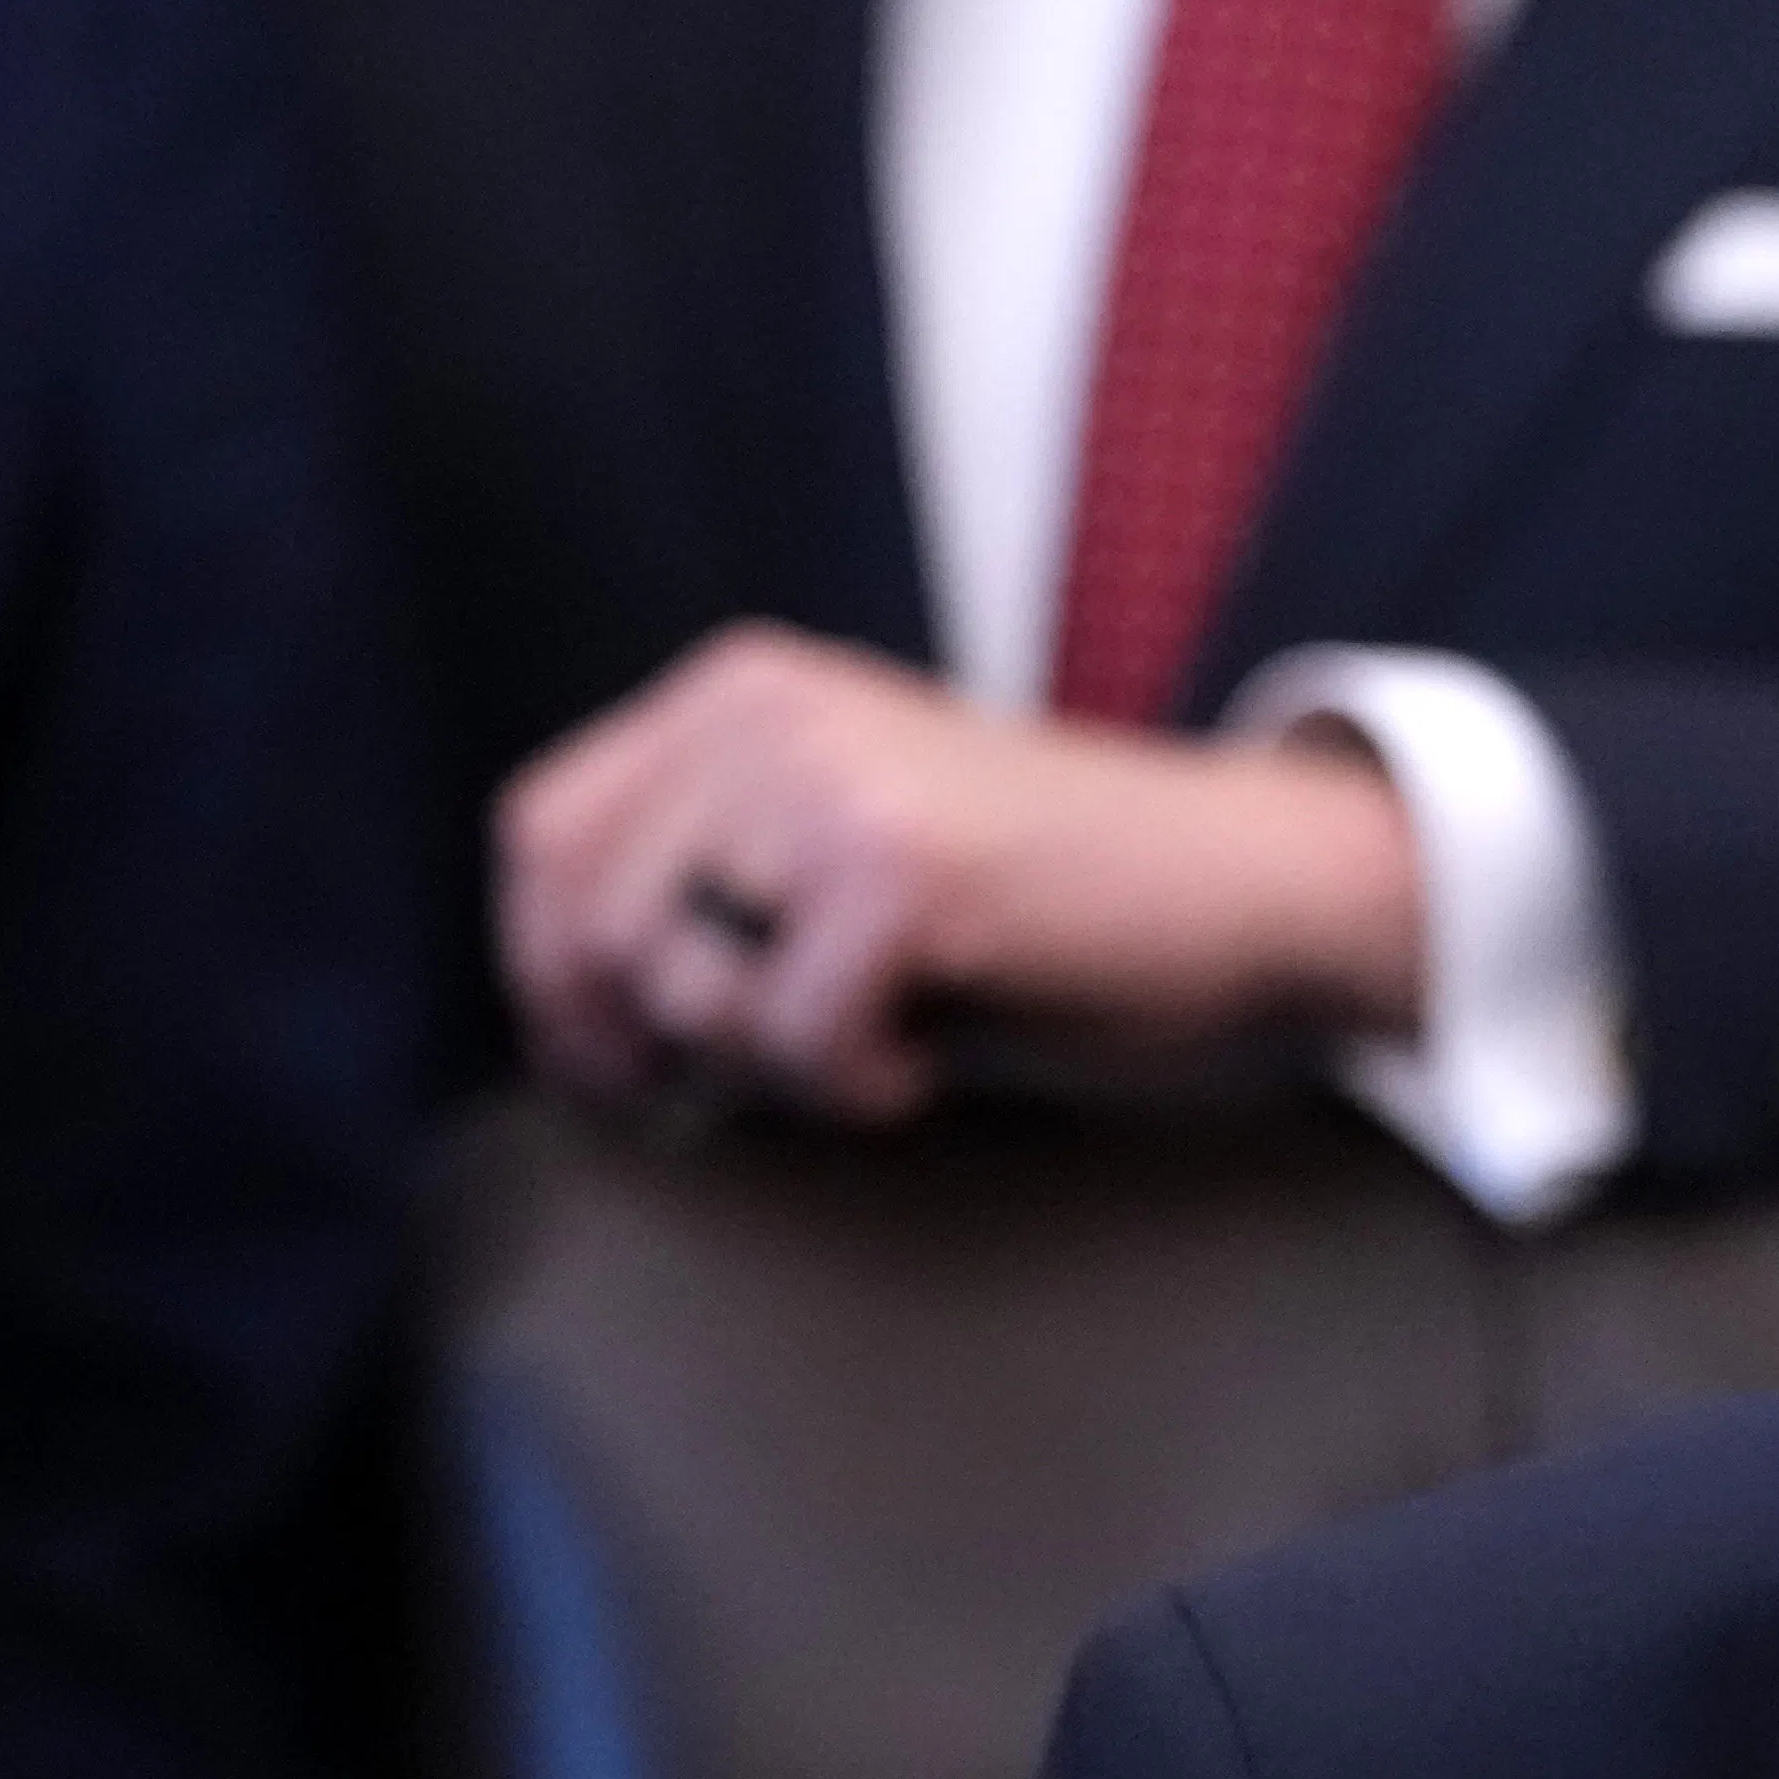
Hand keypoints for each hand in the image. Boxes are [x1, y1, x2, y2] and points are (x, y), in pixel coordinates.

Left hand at [490, 625, 1426, 1116]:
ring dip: (768, 1061)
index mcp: (737, 692)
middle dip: (657, 1038)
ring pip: (682, 982)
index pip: (544, 833)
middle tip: (760, 1082)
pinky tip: (924, 1058)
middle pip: (593, 921)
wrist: (1235, 879)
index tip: (611, 1063)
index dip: (549, 971)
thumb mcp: (835, 845)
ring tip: (870, 1044)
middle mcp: (766, 711)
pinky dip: (856, 1085)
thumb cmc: (1041, 896)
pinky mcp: (902, 870)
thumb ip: (708, 879)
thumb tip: (578, 1023)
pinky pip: (798, 1038)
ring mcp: (831, 782)